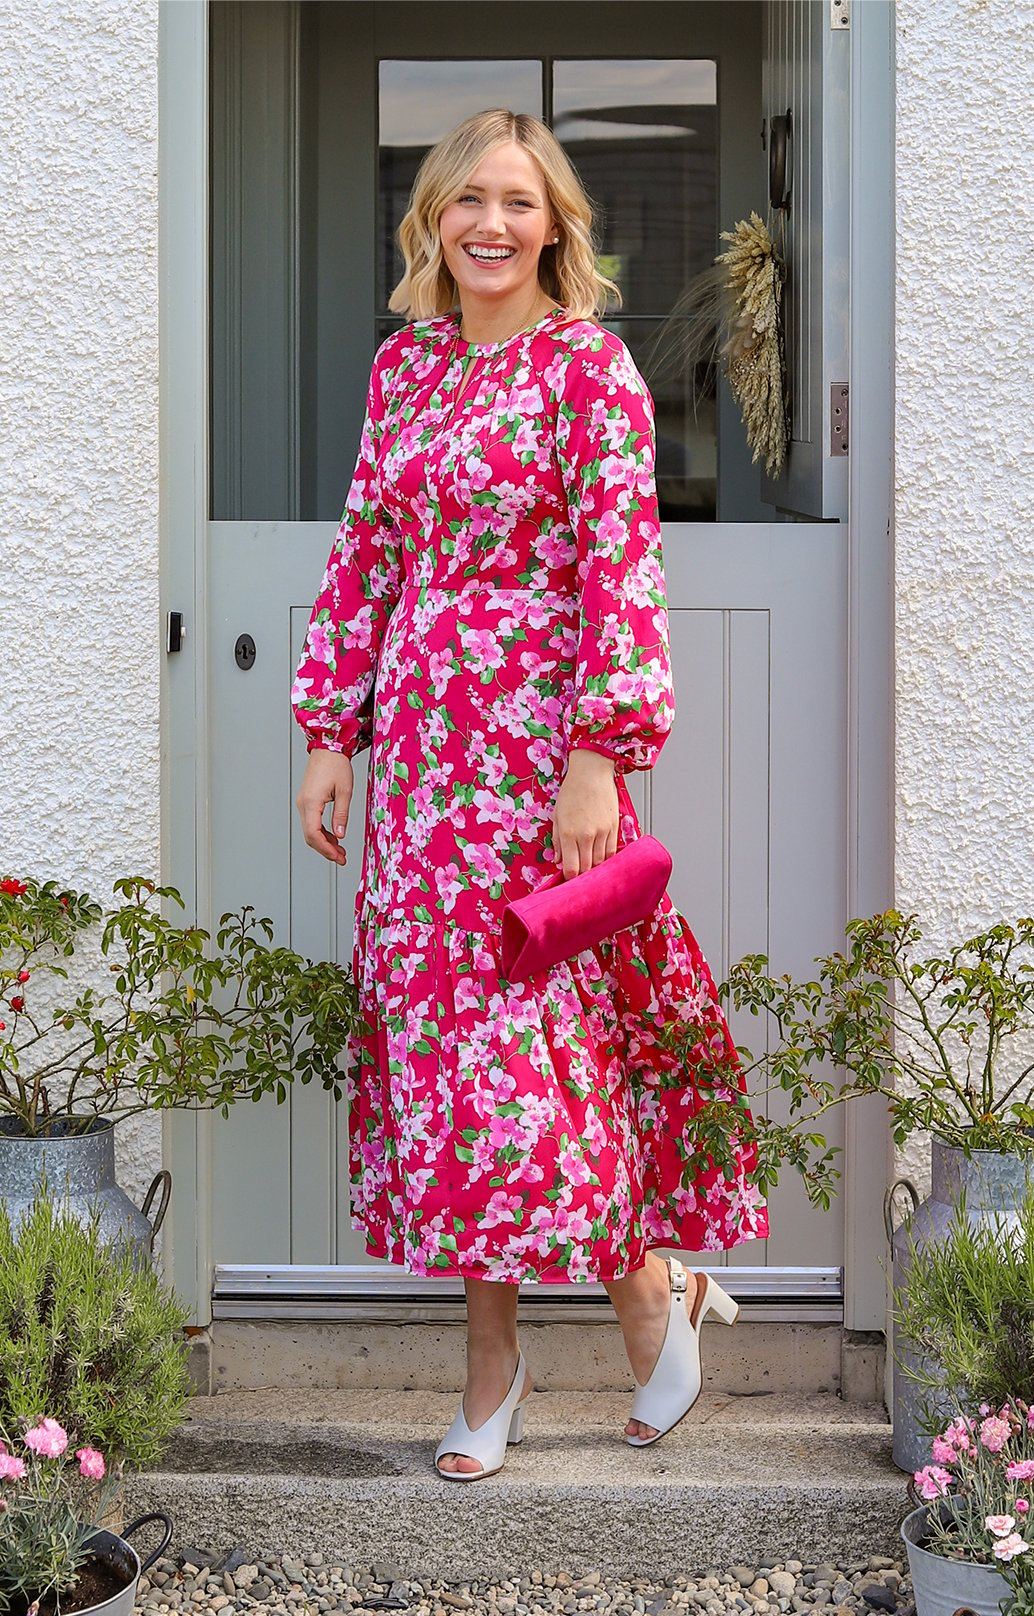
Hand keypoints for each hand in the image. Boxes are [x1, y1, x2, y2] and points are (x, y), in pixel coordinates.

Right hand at [296, 748, 354, 865]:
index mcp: (311, 803)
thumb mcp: (344, 791)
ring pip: (310, 831)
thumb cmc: (336, 764)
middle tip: (341, 858)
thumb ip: (341, 814)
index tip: (337, 857)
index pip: (313, 834)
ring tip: (340, 851)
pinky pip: (311, 822)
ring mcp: (303, 803)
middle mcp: (303, 805)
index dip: (325, 849)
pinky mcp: (307, 801)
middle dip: (325, 850)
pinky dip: (322, 833)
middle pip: (310, 836)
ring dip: (324, 843)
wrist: (327, 748)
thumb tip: (340, 835)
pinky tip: (334, 837)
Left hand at [551, 749, 618, 878]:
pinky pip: (612, 851)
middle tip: (578, 878)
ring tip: (589, 869)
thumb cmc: (572, 791)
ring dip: (595, 868)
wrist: (592, 773)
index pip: (571, 868)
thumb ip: (557, 840)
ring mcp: (602, 832)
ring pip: (601, 862)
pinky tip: (601, 859)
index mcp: (569, 833)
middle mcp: (587, 835)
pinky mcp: (614, 827)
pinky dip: (606, 858)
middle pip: (587, 869)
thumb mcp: (557, 815)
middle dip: (582, 876)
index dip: (569, 878)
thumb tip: (558, 860)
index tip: (567, 880)